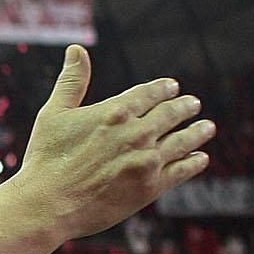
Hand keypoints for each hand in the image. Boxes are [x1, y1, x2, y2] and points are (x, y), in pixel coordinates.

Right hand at [0, 45, 210, 253]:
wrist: (48, 203)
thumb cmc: (46, 158)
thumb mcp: (54, 113)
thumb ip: (72, 81)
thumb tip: (77, 49)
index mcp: (115, 111)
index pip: (149, 94)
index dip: (163, 89)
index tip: (173, 87)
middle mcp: (136, 133)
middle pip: (170, 114)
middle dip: (184, 107)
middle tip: (194, 103)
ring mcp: (147, 160)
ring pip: (183, 141)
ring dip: (197, 132)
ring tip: (207, 127)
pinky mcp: (151, 187)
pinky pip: (182, 171)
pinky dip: (194, 163)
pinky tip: (200, 159)